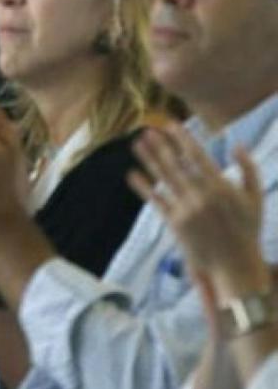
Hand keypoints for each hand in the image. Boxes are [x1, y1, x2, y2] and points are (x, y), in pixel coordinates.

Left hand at [128, 124, 267, 298]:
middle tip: (148, 129)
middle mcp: (201, 196)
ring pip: (164, 179)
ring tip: (137, 143)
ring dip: (149, 159)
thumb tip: (236, 144)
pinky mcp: (174, 223)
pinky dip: (143, 187)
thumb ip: (248, 169)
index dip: (183, 139)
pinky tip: (132, 174)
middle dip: (161, 145)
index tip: (171, 124)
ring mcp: (186, 209)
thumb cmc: (247, 229)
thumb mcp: (255, 197)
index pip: (197, 156)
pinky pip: (156, 201)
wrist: (235, 264)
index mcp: (221, 187)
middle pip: (176, 164)